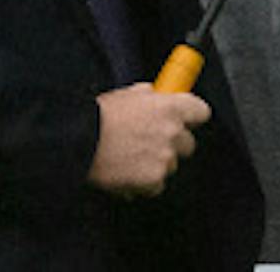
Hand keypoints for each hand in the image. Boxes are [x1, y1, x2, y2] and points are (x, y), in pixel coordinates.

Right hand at [87, 83, 210, 198]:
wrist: (78, 141)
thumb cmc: (99, 116)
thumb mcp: (128, 94)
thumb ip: (150, 96)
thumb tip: (161, 96)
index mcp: (170, 106)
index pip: (201, 112)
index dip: (191, 116)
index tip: (183, 119)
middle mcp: (172, 132)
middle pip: (188, 143)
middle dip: (172, 144)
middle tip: (149, 142)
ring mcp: (164, 159)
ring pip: (171, 165)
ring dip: (156, 163)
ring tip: (130, 157)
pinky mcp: (154, 181)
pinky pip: (156, 184)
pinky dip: (144, 182)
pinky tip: (125, 172)